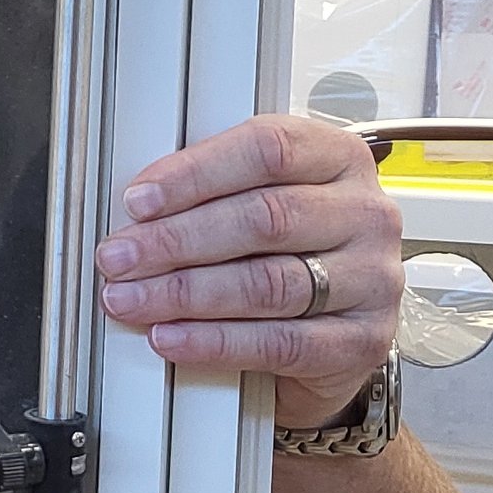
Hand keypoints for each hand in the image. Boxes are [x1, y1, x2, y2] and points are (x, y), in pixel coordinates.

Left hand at [94, 115, 401, 426]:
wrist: (333, 335)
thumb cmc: (290, 256)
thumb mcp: (261, 205)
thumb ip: (215, 195)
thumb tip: (138, 211)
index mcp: (339, 159)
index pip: (269, 149)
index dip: (195, 174)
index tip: (139, 200)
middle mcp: (365, 214)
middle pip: (264, 218)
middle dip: (177, 240)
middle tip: (121, 258)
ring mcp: (371, 279)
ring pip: (268, 283)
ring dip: (185, 293)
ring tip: (132, 298)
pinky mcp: (361, 341)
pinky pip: (279, 343)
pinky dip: (215, 342)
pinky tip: (172, 336)